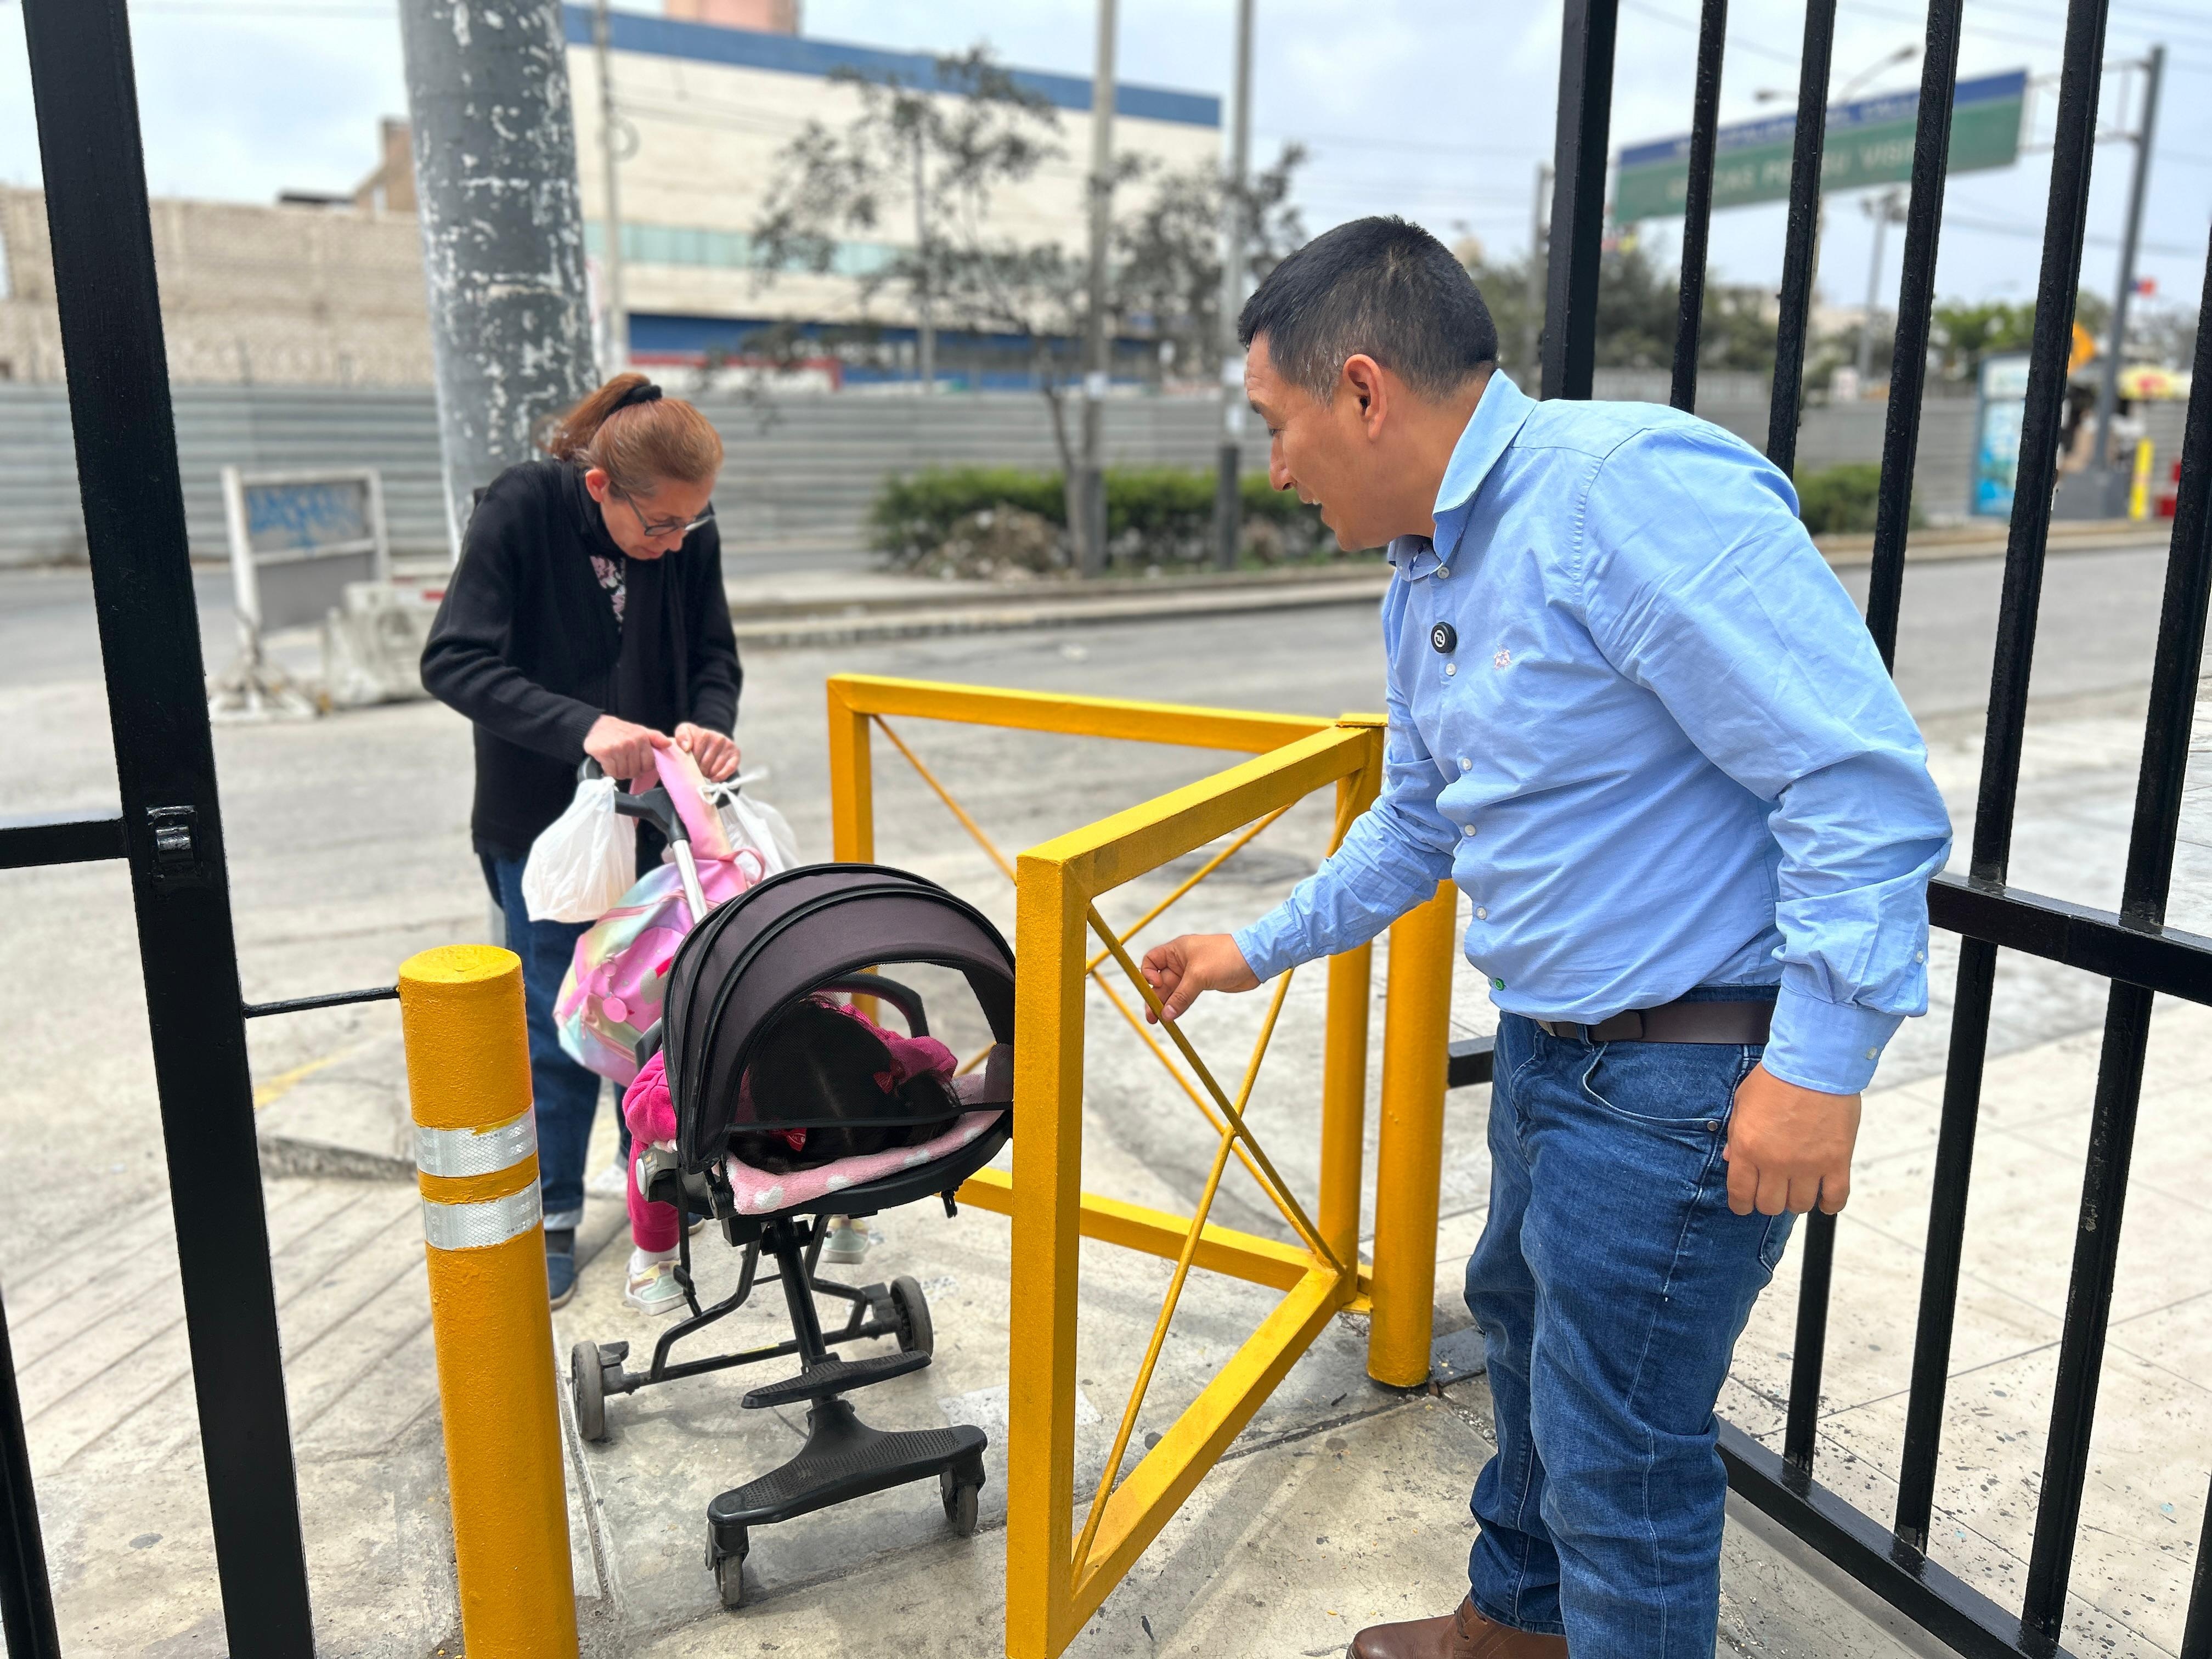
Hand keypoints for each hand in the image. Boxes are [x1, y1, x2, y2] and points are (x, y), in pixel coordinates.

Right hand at [583, 714, 668, 784]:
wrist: (595, 726)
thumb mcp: (639, 731)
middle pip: (636, 770)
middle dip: (630, 771)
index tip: (637, 764)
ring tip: (616, 763)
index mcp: (642, 737)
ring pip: (624, 773)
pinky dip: (610, 771)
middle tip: (624, 763)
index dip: (643, 768)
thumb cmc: (619, 731)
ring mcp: (618, 748)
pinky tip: (608, 763)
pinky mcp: (606, 753)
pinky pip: (612, 772)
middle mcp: (631, 742)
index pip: (649, 764)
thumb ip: (655, 737)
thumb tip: (669, 744)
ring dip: (619, 772)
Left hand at [674, 722, 740, 781]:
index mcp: (705, 734)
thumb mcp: (684, 731)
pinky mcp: (736, 754)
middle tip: (698, 768)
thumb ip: (681, 736)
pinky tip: (714, 778)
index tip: (690, 762)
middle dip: (699, 769)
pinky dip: (720, 776)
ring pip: (715, 769)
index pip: (695, 756)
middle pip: (705, 764)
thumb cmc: (694, 738)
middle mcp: (719, 738)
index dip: (691, 763)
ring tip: (705, 770)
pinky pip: (729, 769)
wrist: (710, 737)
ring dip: (708, 774)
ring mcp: (728, 746)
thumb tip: (686, 747)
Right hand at [1138, 933, 1259, 1023]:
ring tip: (1161, 1021)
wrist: (1253, 960)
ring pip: (1172, 990)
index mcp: (1176, 950)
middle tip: (1152, 1017)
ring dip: (1165, 1004)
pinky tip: (1174, 1016)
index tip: (1155, 986)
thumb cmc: (1225, 958)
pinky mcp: (1201, 983)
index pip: (1151, 960)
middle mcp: (1180, 961)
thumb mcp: (1199, 976)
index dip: (1148, 974)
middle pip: (1159, 980)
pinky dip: (1178, 1005)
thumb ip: (1181, 996)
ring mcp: (1191, 973)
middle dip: (1154, 997)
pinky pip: (1184, 996)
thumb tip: (1166, 1014)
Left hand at [1724, 1065, 1860, 1215]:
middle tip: (1773, 1189)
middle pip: (1771, 1205)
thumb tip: (1732, 1159)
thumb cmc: (1776, 1078)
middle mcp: (1776, 1162)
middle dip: (1768, 1201)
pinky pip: (1835, 1198)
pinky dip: (1829, 1203)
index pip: (1741, 1194)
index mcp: (1749, 1148)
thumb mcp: (1742, 1103)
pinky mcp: (1836, 1161)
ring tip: (1798, 1185)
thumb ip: (1736, 1135)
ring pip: (1800, 1205)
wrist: (1814, 1063)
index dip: (1742, 1205)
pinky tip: (1824, 1197)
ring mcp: (1808, 1164)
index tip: (1745, 1204)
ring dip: (1797, 1199)